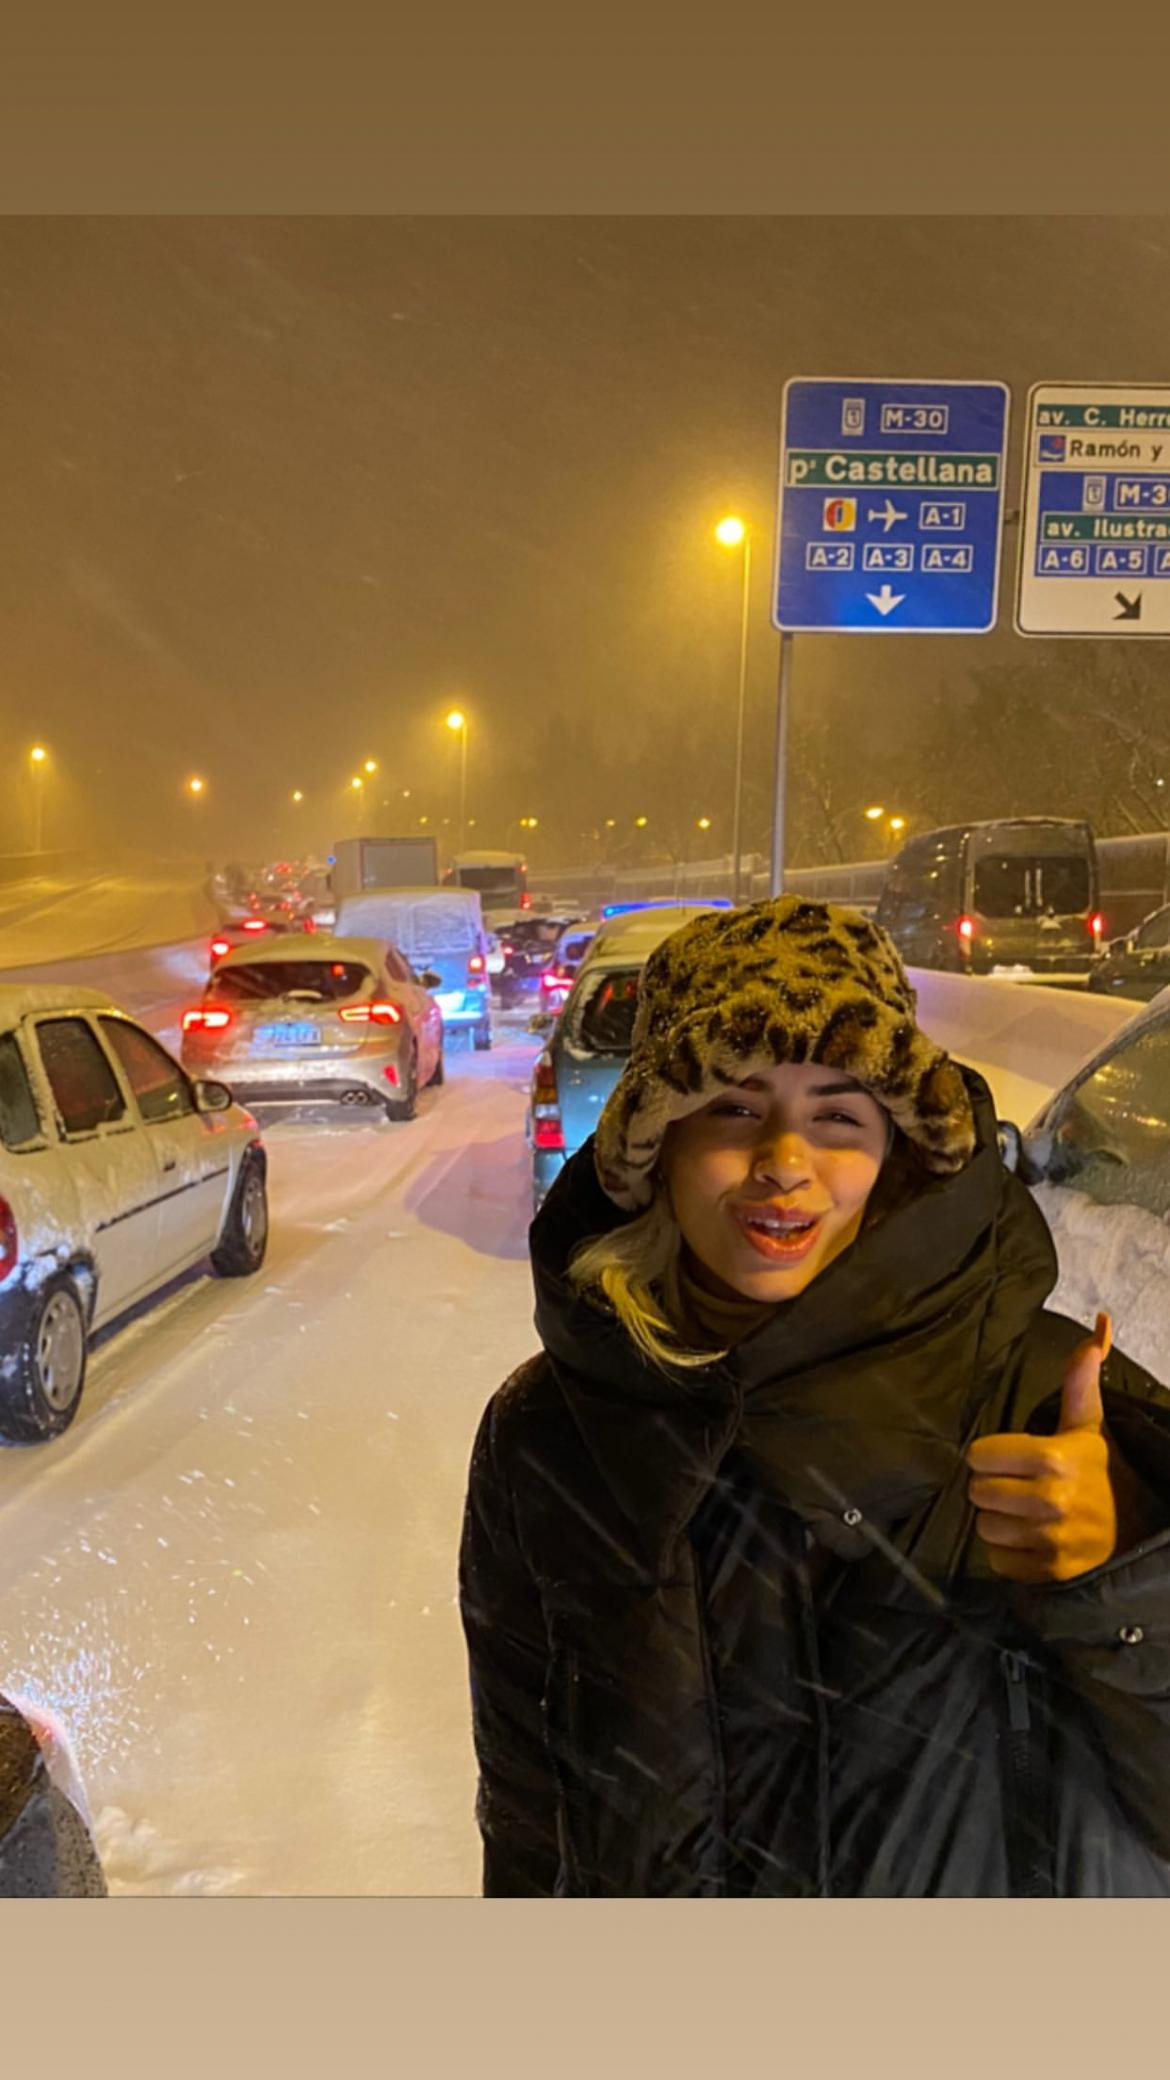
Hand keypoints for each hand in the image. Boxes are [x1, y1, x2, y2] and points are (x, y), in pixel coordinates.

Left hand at [966, 1313, 1116, 1583]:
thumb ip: (1080, 1379)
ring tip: (1022, 1513)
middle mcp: (1051, 1500)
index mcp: (1054, 1458)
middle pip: (978, 1492)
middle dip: (991, 1487)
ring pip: (984, 1528)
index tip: (1006, 1458)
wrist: (1136, 1528)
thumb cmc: (1101, 1471)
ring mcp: (1051, 1539)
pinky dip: (1008, 1554)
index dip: (988, 1455)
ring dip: (998, 1521)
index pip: (979, 1455)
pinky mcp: (1050, 1572)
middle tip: (1016, 1486)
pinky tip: (1030, 1539)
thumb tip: (1099, 1325)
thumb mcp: (1088, 1424)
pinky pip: (998, 1561)